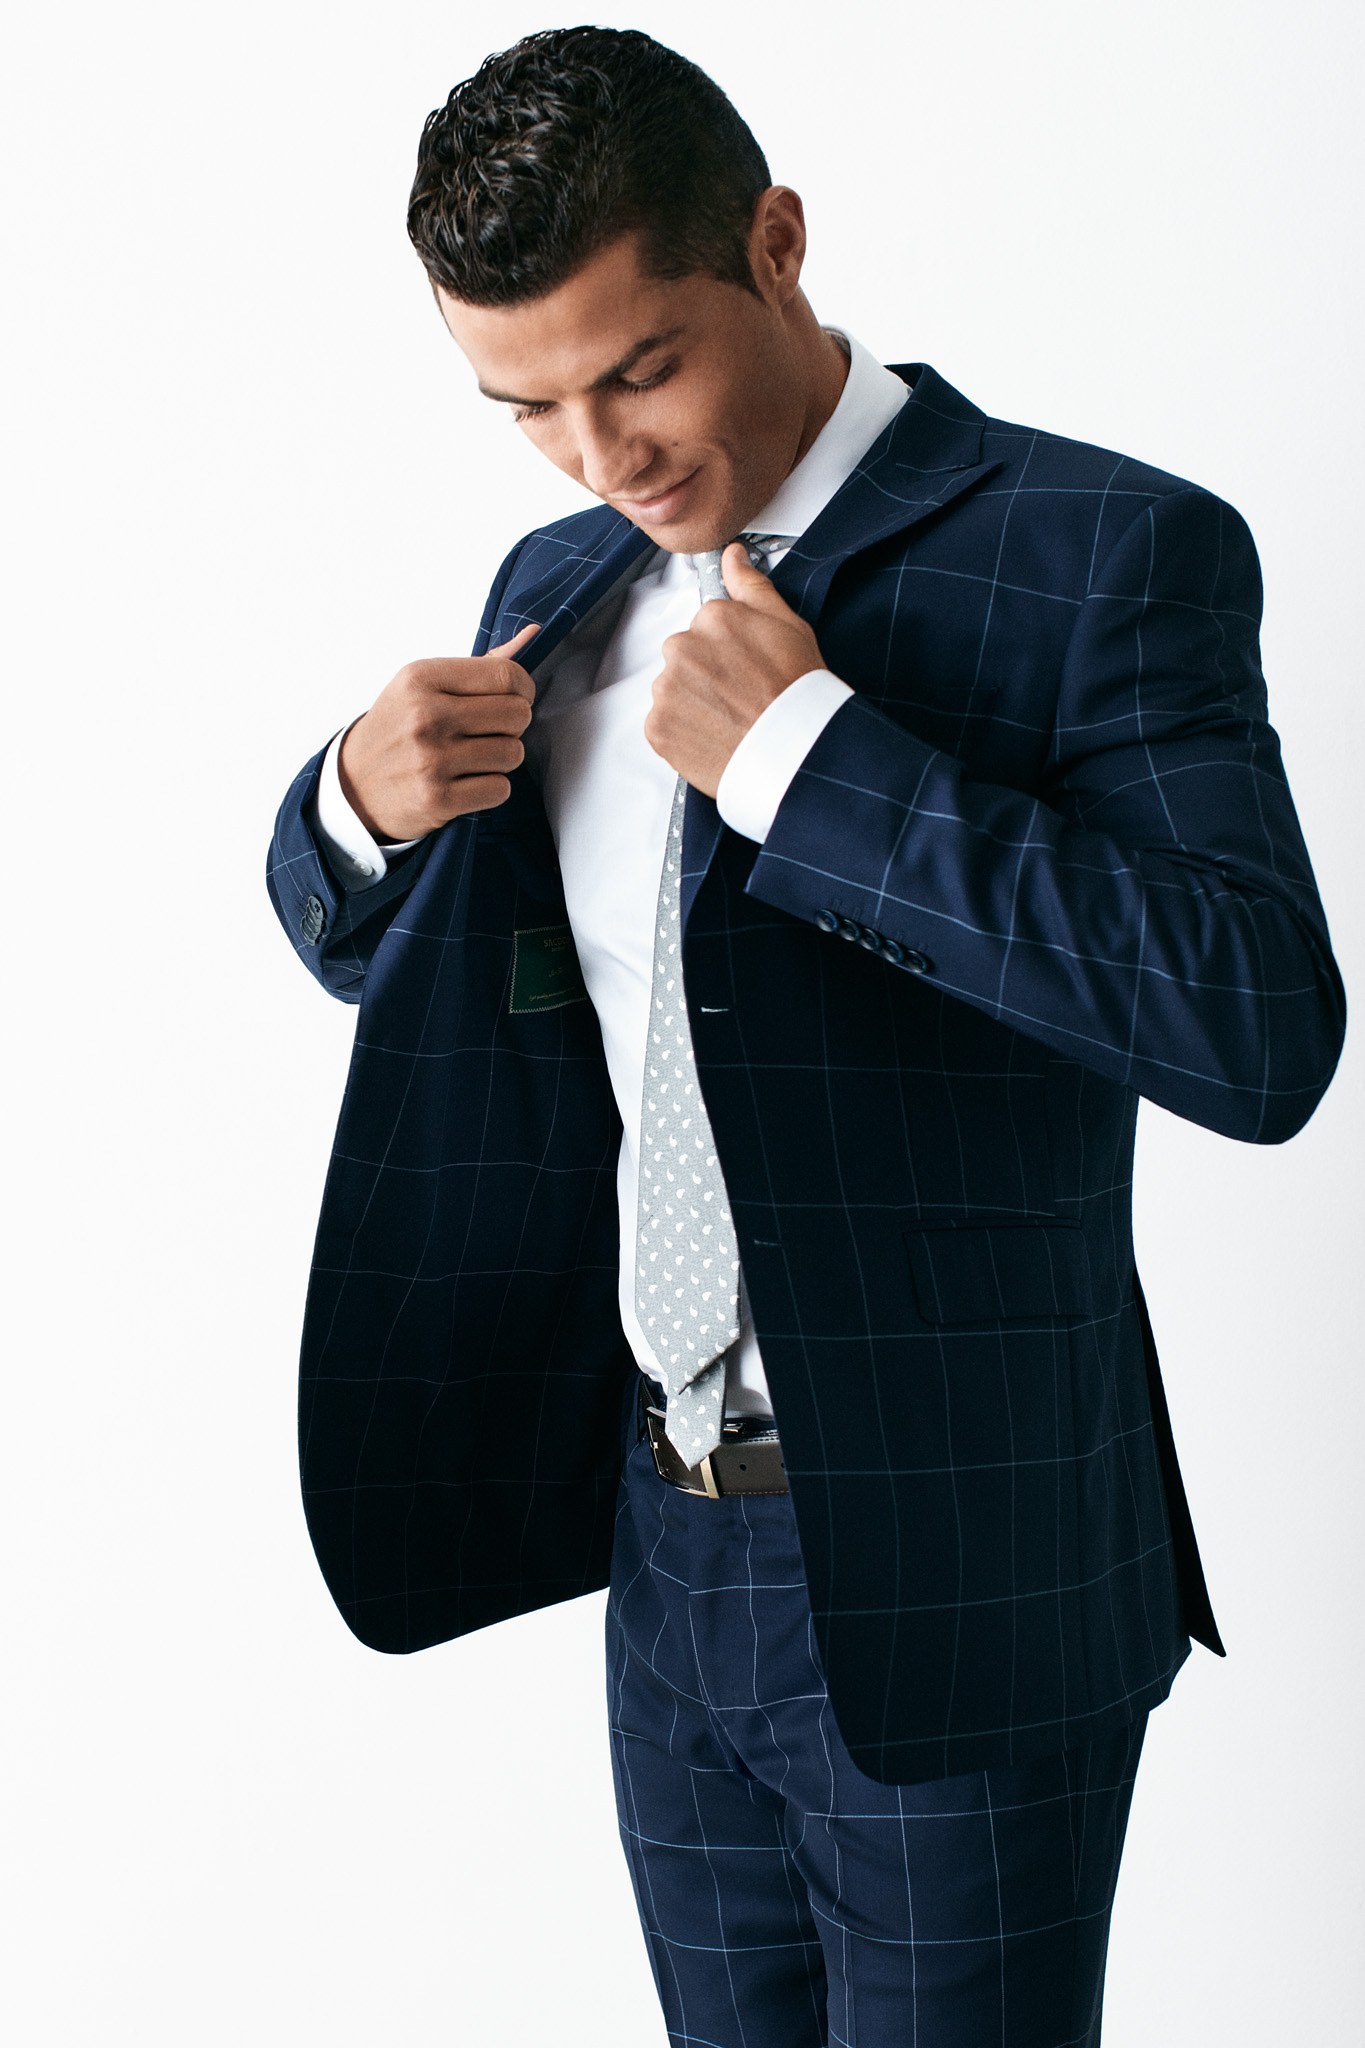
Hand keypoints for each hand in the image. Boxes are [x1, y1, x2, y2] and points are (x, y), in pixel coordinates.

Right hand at [338, 623, 539, 840]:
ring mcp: (430, 759)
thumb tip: (535, 634)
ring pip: (513, 753)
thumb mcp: (426, 686)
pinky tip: (467, 782)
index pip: (506, 674)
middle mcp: (425, 716)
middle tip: (489, 731)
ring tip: (474, 757)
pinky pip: (500, 789)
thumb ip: (482, 665)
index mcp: (422, 678)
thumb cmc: (399, 728)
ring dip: (502, 758)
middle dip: (513, 725)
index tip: (515, 698)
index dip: (523, 689)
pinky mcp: (437, 799)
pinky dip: (491, 788)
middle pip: (517, 714)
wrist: (354, 783)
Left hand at [644, 544, 825, 795]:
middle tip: (739, 697)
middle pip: (685, 657)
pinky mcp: (658, 727)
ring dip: (692, 702)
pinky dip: (682, 732)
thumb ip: (751, 585)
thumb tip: (732, 555)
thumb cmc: (796, 692)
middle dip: (706, 675)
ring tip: (728, 719)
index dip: (729, 651)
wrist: (794, 752)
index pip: (706, 626)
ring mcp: (667, 689)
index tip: (746, 669)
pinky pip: (663, 725)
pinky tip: (713, 736)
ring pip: (672, 690)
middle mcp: (682, 648)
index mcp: (712, 618)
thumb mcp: (788, 625)